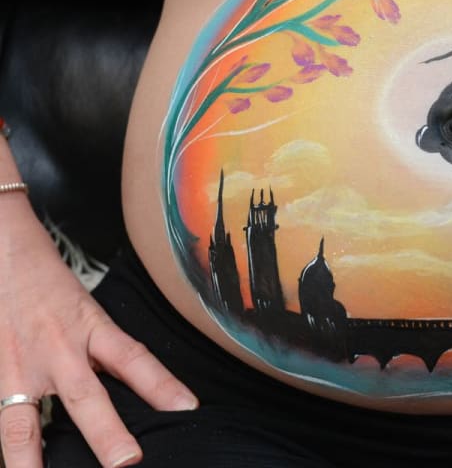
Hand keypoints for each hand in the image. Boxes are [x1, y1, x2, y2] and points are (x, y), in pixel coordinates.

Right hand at [0, 195, 198, 467]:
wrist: (2, 251)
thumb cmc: (49, 285)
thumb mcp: (88, 310)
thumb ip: (105, 348)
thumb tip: (133, 386)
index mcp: (91, 327)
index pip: (133, 358)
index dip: (161, 383)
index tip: (187, 407)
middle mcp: (58, 350)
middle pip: (87, 397)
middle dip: (107, 434)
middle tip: (128, 461)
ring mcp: (19, 367)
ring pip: (24, 422)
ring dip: (32, 459)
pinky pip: (0, 417)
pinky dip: (9, 447)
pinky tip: (17, 466)